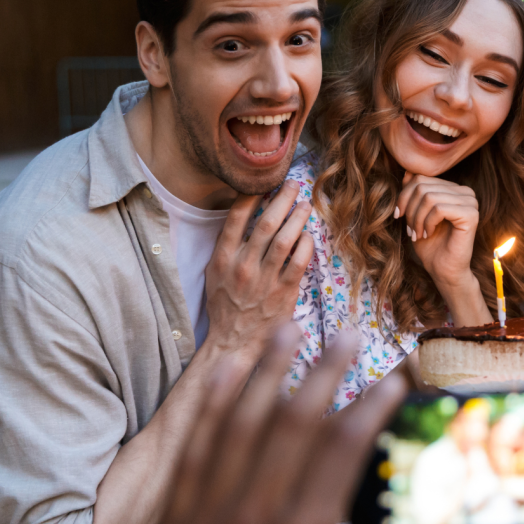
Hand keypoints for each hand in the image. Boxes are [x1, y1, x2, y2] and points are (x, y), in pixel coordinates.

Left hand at [154, 327, 405, 523]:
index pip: (345, 447)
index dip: (374, 406)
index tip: (397, 380)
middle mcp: (258, 509)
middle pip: (297, 419)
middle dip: (326, 371)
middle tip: (350, 335)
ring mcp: (212, 505)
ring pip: (243, 418)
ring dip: (269, 369)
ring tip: (290, 329)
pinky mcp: (180, 508)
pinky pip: (198, 442)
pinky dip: (214, 402)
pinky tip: (229, 369)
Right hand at [204, 180, 314, 363]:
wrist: (233, 341)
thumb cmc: (225, 304)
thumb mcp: (214, 272)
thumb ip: (227, 245)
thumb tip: (243, 213)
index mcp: (223, 258)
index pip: (237, 217)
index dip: (253, 194)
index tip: (265, 183)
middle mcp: (243, 265)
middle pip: (266, 222)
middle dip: (282, 198)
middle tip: (293, 184)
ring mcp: (264, 279)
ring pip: (285, 239)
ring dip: (298, 217)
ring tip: (305, 204)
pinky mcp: (283, 293)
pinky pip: (299, 262)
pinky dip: (306, 245)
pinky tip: (308, 235)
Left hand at [395, 172, 479, 290]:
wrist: (443, 271)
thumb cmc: (430, 245)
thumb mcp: (416, 214)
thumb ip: (415, 192)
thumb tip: (407, 170)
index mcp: (454, 189)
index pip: (421, 178)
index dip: (404, 196)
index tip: (399, 216)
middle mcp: (465, 192)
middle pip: (422, 186)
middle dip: (409, 209)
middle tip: (409, 229)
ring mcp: (470, 202)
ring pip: (428, 196)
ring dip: (416, 218)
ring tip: (417, 233)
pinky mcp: (471, 215)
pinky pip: (438, 208)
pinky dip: (427, 222)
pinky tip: (427, 234)